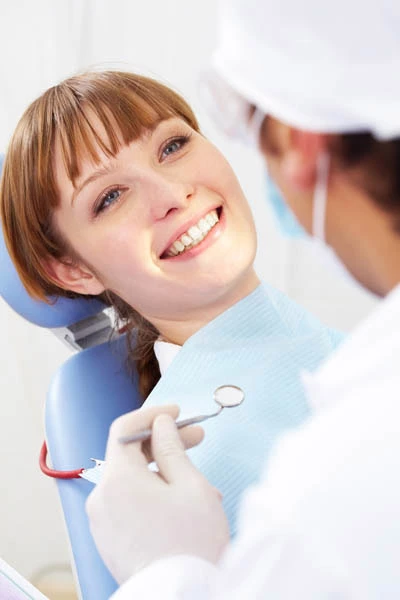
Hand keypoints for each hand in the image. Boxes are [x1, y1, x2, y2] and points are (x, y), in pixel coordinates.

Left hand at [86, 405, 229, 583]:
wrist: (184, 595)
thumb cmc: (191, 545)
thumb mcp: (190, 485)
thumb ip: (171, 447)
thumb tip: (160, 425)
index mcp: (117, 480)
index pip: (124, 429)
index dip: (151, 414)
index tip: (174, 413)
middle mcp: (102, 498)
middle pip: (128, 455)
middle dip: (162, 443)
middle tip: (195, 437)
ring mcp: (102, 522)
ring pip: (131, 481)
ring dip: (162, 472)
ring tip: (198, 482)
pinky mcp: (109, 540)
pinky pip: (128, 504)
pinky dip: (151, 494)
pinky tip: (180, 503)